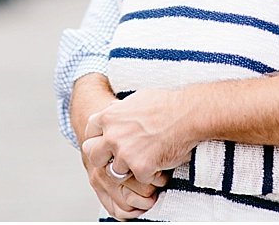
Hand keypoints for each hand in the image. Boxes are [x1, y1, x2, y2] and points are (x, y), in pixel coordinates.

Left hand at [70, 75, 164, 218]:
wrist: (188, 114)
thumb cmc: (166, 104)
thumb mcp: (136, 99)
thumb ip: (119, 110)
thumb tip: (110, 111)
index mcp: (109, 116)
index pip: (89, 131)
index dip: (98, 137)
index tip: (106, 142)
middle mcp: (112, 136)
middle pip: (93, 156)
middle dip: (105, 158)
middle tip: (120, 157)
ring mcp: (125, 153)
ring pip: (115, 172)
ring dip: (129, 168)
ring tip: (145, 159)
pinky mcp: (140, 168)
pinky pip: (138, 179)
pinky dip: (149, 174)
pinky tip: (159, 162)